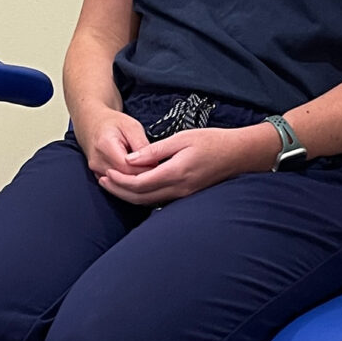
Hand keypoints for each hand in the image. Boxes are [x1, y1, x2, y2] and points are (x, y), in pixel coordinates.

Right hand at [78, 110, 150, 183]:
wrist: (92, 124)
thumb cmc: (113, 123)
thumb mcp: (131, 126)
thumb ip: (141, 144)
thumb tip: (153, 163)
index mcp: (105, 146)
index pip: (128, 168)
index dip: (145, 168)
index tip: (157, 162)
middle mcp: (97, 161)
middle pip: (125, 178)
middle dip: (142, 175)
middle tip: (155, 167)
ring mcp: (95, 170)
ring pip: (121, 184)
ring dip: (135, 179)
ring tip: (146, 167)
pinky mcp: (97, 175)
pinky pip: (116, 184)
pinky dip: (128, 180)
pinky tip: (135, 171)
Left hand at [95, 123, 278, 203]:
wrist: (239, 155)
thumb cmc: (212, 142)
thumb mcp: (182, 139)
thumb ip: (154, 151)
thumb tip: (130, 159)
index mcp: (175, 173)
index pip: (139, 184)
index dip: (119, 181)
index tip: (106, 173)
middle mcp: (178, 189)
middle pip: (140, 197)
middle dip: (118, 191)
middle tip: (102, 181)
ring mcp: (183, 195)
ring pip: (148, 202)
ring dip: (128, 196)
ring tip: (112, 186)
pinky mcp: (186, 196)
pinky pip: (159, 201)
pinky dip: (142, 197)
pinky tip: (134, 188)